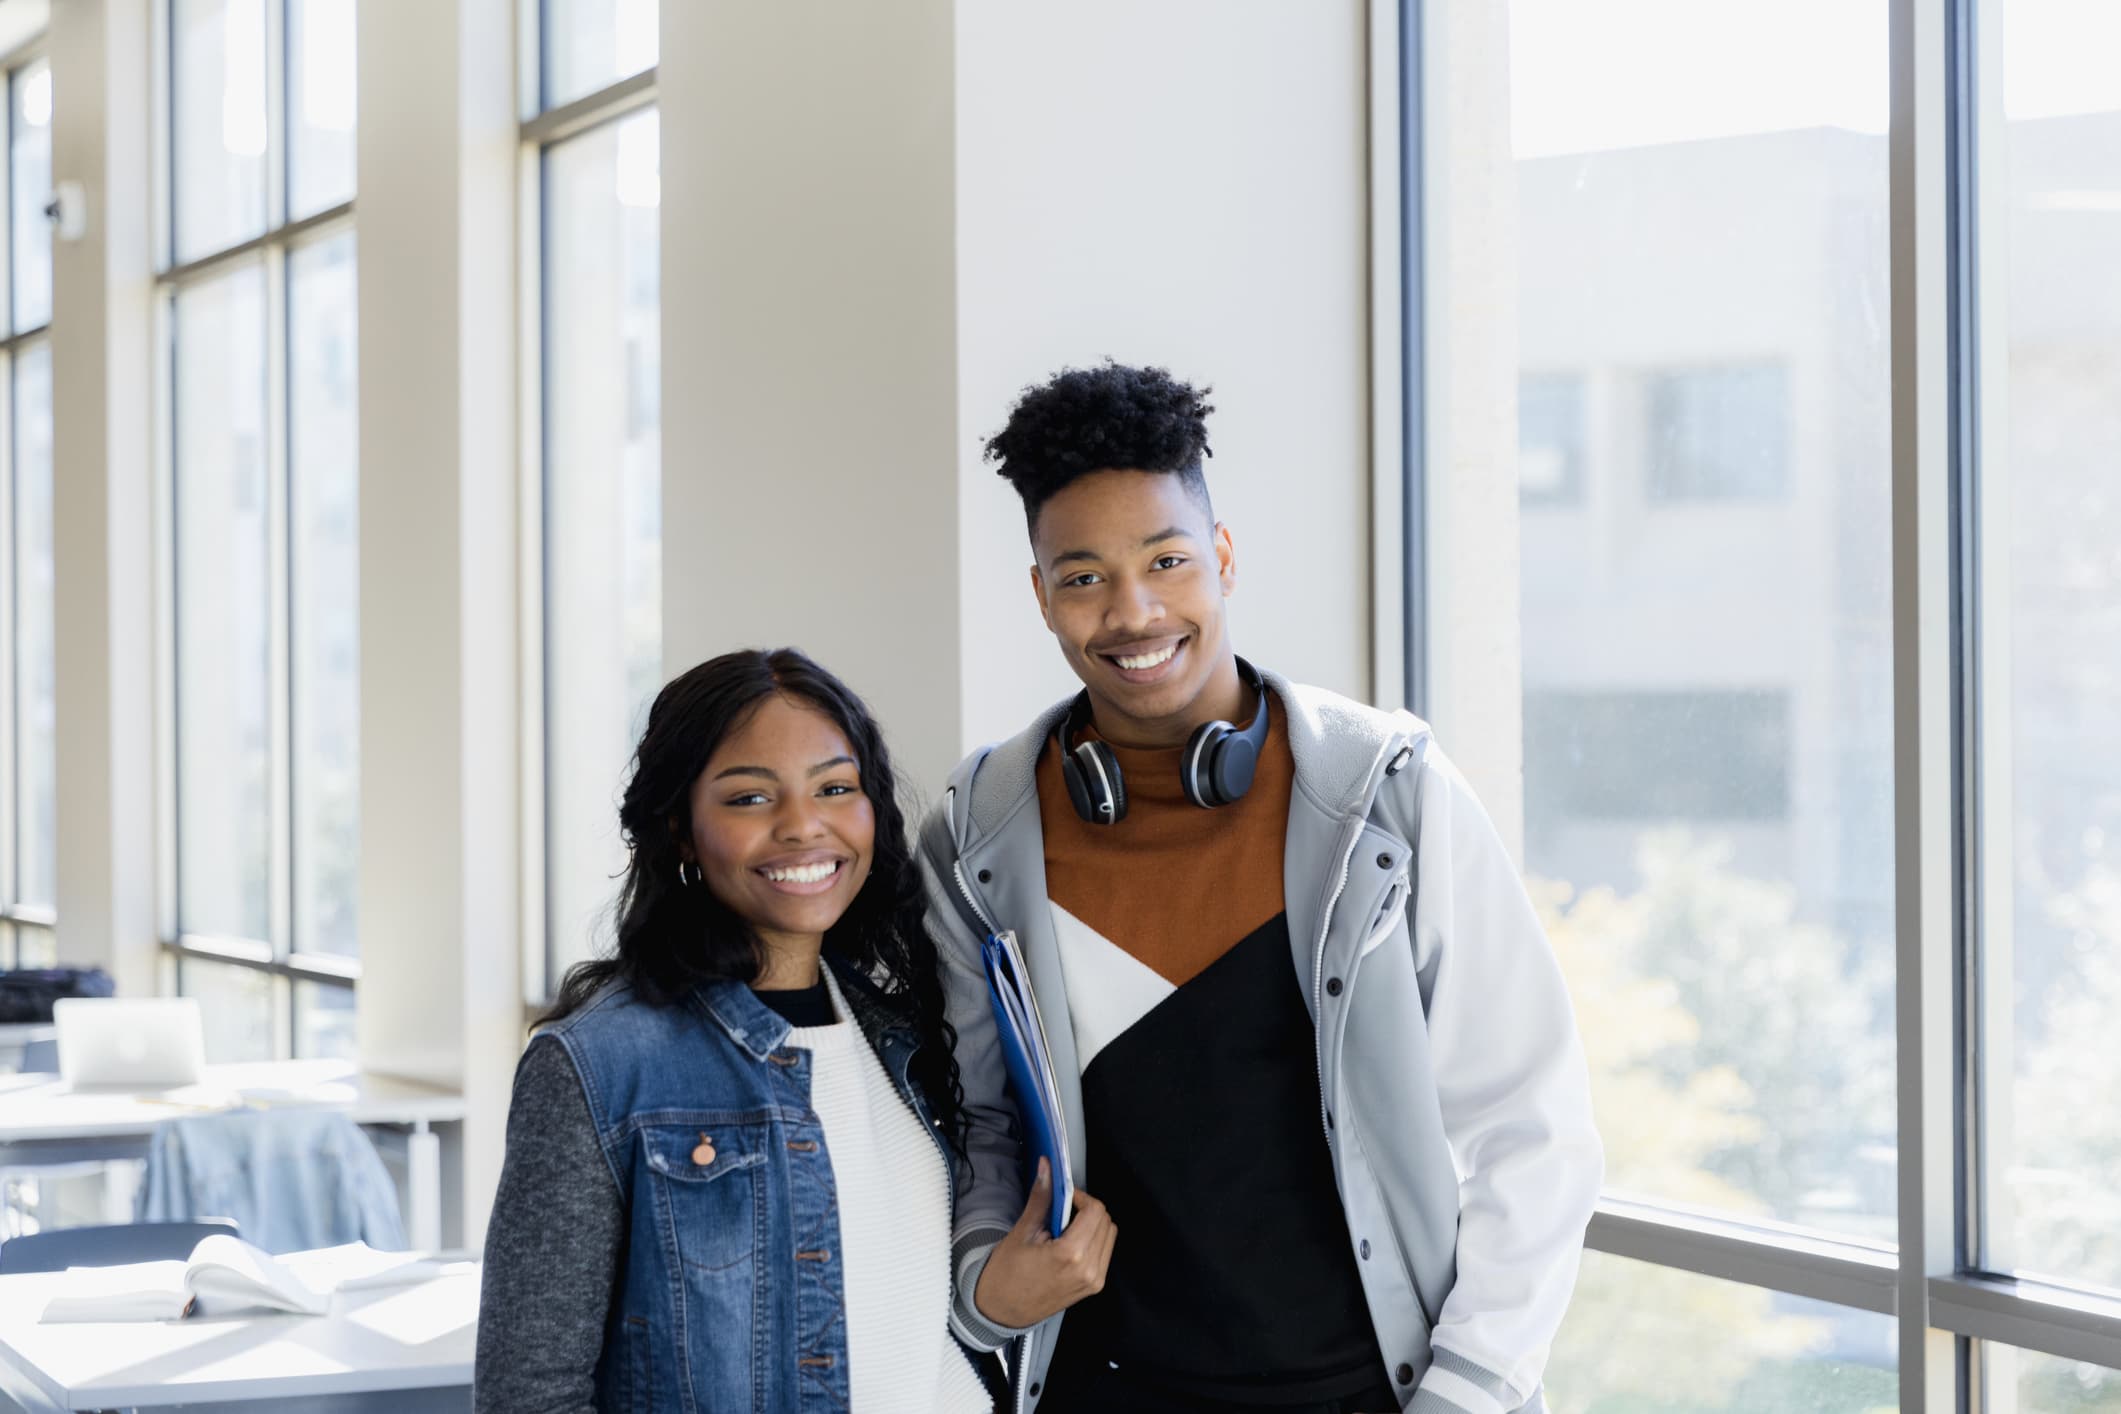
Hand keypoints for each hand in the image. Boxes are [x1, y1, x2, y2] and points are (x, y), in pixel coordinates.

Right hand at [972, 1159, 1115, 1327]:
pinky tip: (1070, 1242)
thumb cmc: (1006, 1275)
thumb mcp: (1022, 1232)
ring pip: (1108, 1235)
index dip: (1081, 1197)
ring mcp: (1093, 1281)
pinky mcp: (1093, 1287)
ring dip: (1092, 1224)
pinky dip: (1093, 1240)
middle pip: (1105, 1221)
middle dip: (1087, 1209)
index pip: (1095, 1211)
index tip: (1065, 1196)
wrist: (1000, 1311)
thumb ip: (1041, 1198)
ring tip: (1065, 1228)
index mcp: (1071, 1255)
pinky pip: (1104, 1252)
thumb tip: (1047, 1169)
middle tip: (1063, 1210)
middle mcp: (1089, 1270)